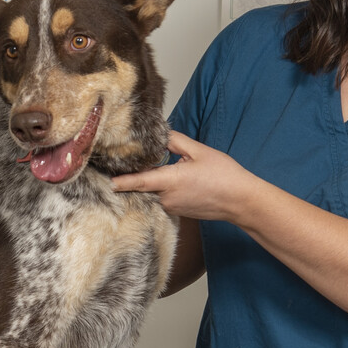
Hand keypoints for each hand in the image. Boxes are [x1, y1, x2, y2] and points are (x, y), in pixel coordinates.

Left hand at [111, 131, 263, 223]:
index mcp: (170, 181)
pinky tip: (168, 180)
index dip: (122, 181)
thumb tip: (160, 135)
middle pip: (143, 187)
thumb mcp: (199, 151)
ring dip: (150, 183)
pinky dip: (161, 190)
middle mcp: (168, 197)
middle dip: (134, 177)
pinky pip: (163, 199)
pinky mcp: (179, 212)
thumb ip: (175, 142)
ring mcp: (173, 207)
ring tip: (149, 168)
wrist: (240, 201)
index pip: (139, 181)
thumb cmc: (224, 176)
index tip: (107, 181)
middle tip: (122, 164)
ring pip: (153, 193)